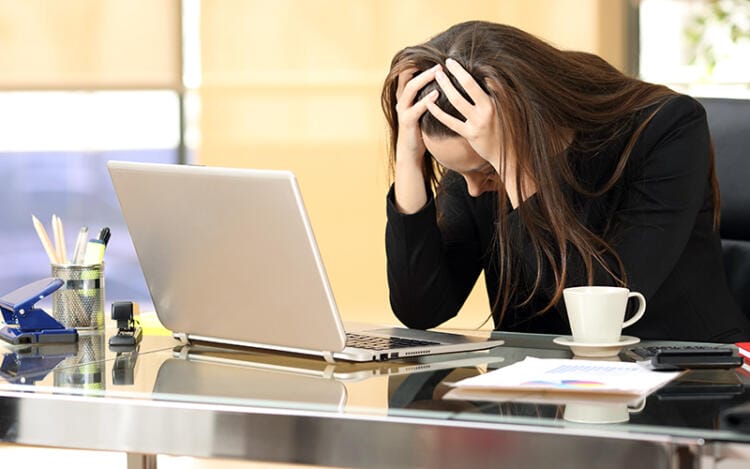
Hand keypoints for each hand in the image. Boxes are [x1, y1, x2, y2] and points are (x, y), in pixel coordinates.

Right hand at [392, 65, 439, 213]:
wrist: (411, 152)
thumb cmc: (421, 128)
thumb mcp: (423, 109)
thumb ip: (429, 95)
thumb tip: (446, 80)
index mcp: (406, 96)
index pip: (408, 73)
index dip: (419, 63)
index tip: (435, 55)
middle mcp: (401, 100)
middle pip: (408, 77)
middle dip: (423, 68)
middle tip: (440, 62)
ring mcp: (403, 110)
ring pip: (410, 89)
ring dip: (424, 79)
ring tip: (438, 72)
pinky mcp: (406, 122)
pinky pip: (416, 108)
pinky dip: (426, 101)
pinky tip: (436, 94)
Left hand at [426, 58, 501, 171]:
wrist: (508, 153)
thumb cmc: (506, 128)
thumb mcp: (506, 108)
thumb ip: (496, 94)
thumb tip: (488, 77)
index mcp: (498, 100)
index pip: (486, 78)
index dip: (472, 68)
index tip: (461, 59)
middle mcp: (488, 109)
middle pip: (469, 85)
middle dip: (457, 71)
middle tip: (448, 62)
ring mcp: (478, 122)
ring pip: (457, 100)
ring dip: (446, 86)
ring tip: (438, 75)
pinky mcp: (469, 134)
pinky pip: (450, 121)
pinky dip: (438, 111)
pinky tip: (429, 102)